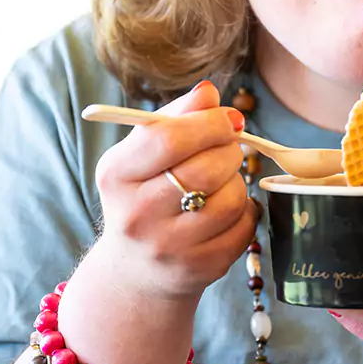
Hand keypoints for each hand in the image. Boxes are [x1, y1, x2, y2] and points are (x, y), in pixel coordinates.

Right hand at [93, 80, 258, 298]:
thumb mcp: (144, 152)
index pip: (168, 138)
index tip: (230, 118)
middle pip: (206, 169)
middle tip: (228, 148)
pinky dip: (246, 212)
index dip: (209, 123)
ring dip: (237, 182)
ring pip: (231, 199)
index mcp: (116, 174)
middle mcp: (136, 215)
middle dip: (229, 150)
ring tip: (222, 182)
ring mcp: (167, 247)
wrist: (135, 272)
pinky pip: (244, 227)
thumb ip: (176, 116)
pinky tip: (227, 210)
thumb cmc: (144, 193)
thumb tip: (209, 91)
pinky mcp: (198, 270)